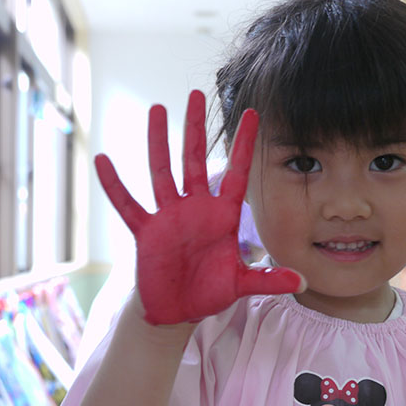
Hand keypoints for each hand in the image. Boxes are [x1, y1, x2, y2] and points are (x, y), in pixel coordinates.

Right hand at [94, 90, 303, 324]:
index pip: (237, 173)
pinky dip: (114, 185)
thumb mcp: (240, 284)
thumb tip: (302, 282)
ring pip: (162, 171)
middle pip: (195, 160)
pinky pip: (128, 205)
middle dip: (196, 128)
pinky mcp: (146, 232)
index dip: (244, 144)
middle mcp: (195, 209)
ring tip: (157, 109)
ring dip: (159, 141)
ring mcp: (168, 217)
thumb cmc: (210, 292)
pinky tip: (103, 160)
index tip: (253, 114)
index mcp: (223, 216)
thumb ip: (268, 279)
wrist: (178, 310)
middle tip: (196, 94)